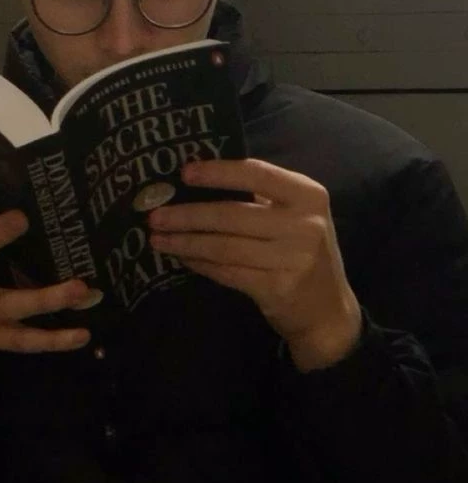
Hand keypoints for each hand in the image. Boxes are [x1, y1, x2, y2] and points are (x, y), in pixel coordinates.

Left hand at [148, 159, 362, 371]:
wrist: (329, 310)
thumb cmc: (302, 250)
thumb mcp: (296, 214)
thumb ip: (260, 195)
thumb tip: (199, 178)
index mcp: (308, 194)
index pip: (256, 173)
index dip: (217, 172)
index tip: (184, 172)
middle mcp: (304, 223)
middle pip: (231, 214)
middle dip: (187, 215)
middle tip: (154, 216)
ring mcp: (292, 258)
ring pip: (224, 246)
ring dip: (185, 242)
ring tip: (157, 238)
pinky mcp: (277, 288)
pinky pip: (227, 271)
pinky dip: (199, 264)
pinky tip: (182, 257)